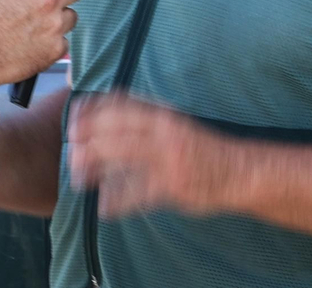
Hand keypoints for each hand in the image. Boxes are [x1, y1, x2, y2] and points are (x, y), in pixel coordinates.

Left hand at [67, 93, 234, 218]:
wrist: (238, 171)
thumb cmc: (200, 148)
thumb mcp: (173, 122)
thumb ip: (143, 118)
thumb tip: (103, 111)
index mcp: (162, 114)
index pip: (118, 104)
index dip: (91, 111)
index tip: (74, 121)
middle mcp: (163, 132)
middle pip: (114, 129)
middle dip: (87, 141)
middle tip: (73, 154)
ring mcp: (168, 159)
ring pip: (121, 157)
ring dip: (95, 169)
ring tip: (80, 179)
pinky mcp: (172, 187)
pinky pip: (137, 194)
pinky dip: (117, 201)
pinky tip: (104, 207)